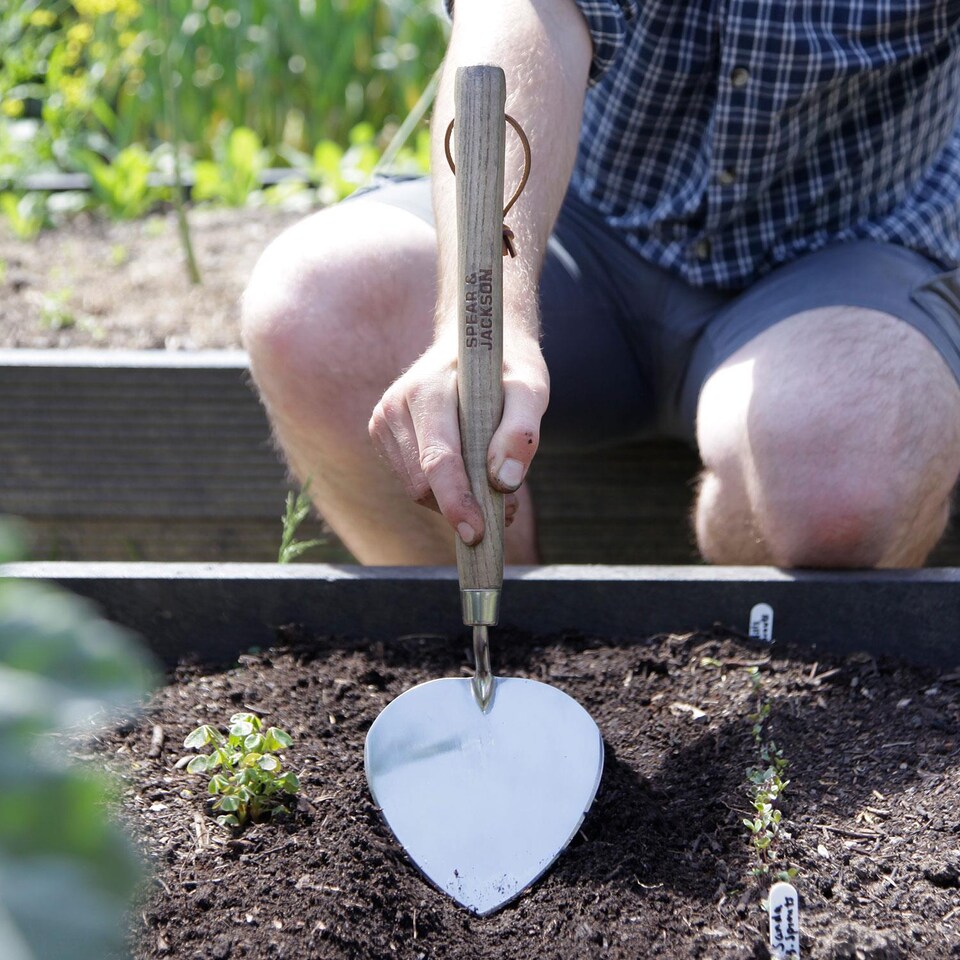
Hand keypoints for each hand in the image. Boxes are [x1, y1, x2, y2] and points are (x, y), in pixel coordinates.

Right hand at [368, 335, 548, 544]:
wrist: (473, 345)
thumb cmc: (505, 368)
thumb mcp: (530, 389)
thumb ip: (522, 432)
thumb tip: (505, 482)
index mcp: (426, 390)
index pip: (437, 459)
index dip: (456, 500)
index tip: (477, 532)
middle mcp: (394, 406)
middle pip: (422, 483)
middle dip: (462, 504)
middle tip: (507, 507)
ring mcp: (383, 421)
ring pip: (416, 488)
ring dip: (454, 500)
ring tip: (494, 489)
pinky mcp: (384, 437)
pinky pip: (413, 482)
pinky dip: (442, 490)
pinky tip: (469, 476)